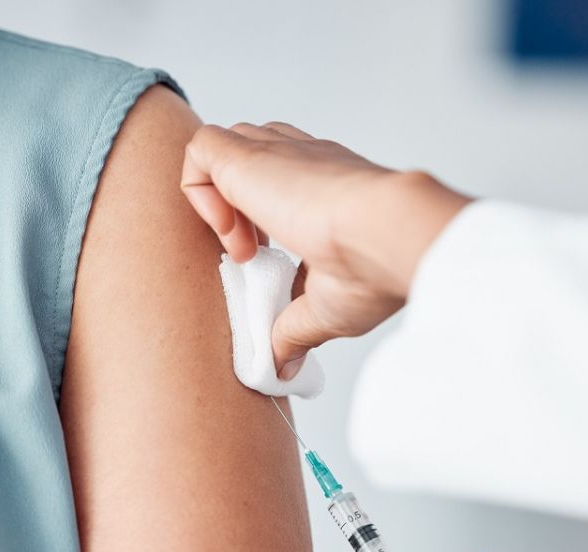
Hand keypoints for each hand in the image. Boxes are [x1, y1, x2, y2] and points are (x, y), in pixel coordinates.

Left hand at [181, 122, 469, 377]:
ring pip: (223, 149)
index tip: (267, 261)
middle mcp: (302, 160)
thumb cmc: (375, 268)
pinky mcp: (248, 154)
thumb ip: (296, 330)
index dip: (260, 219)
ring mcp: (277, 152)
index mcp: (327, 186)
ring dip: (217, 201)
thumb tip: (284, 366)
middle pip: (249, 157)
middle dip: (236, 207)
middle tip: (252, 256)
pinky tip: (228, 233)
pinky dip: (198, 191)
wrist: (388, 235)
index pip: (281, 180)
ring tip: (243, 248)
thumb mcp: (327, 307)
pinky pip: (200, 151)